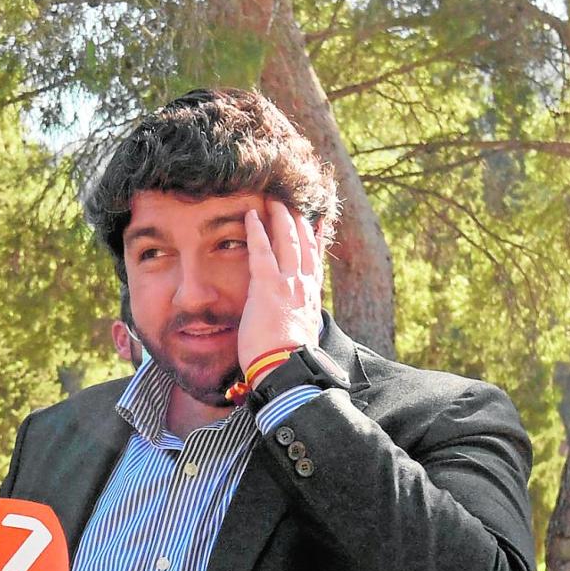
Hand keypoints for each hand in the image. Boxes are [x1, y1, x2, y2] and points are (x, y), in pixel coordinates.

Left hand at [237, 201, 323, 375]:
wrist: (287, 369)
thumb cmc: (289, 363)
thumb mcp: (299, 339)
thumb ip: (295, 325)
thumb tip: (291, 331)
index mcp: (311, 300)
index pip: (316, 264)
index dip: (317, 242)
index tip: (318, 224)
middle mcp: (304, 287)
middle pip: (304, 246)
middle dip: (298, 222)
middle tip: (293, 203)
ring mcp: (288, 284)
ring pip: (287, 241)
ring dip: (281, 218)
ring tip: (274, 200)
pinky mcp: (268, 286)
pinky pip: (262, 251)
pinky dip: (257, 231)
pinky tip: (251, 216)